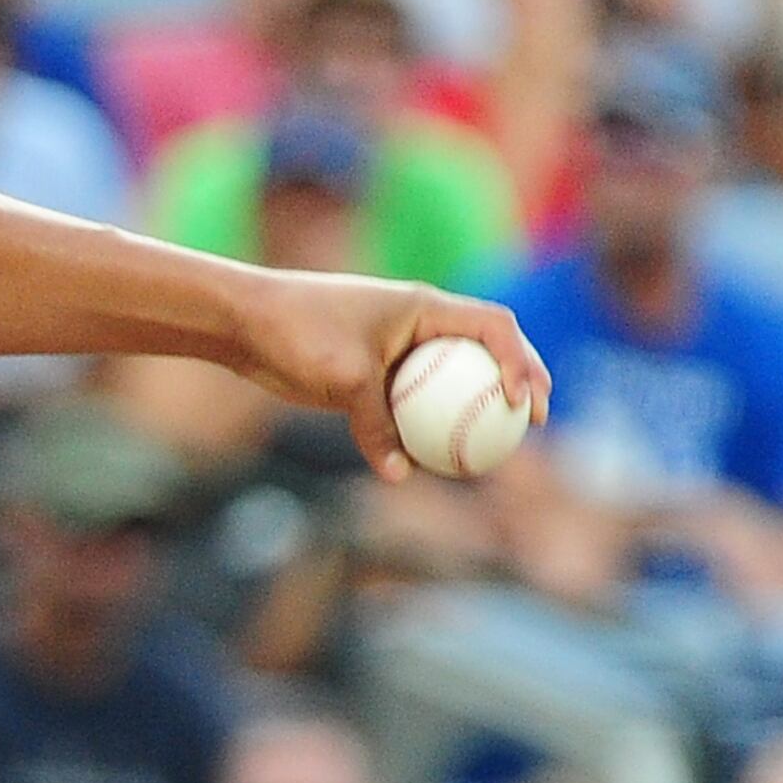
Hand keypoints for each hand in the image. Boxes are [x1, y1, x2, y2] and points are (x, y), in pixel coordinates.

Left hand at [226, 273, 550, 483]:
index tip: (521, 400)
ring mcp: (397, 350)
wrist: (245, 323)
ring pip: (452, 380)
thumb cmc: (297, 334)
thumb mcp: (343, 378)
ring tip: (498, 445)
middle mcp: (418, 325)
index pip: (494, 326)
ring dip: (478, 407)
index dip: (520, 360)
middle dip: (522, 380)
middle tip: (536, 421)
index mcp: (424, 307)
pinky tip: (436, 460)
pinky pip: (413, 403)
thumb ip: (375, 423)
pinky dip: (429, 425)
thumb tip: (400, 475)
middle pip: (488, 351)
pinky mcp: (373, 375)